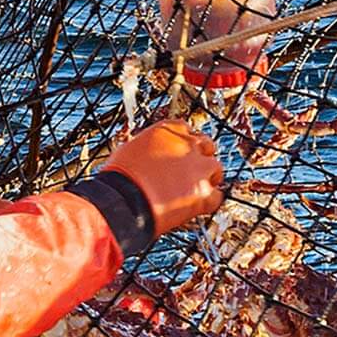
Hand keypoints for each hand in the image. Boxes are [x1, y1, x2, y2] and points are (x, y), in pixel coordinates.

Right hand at [101, 120, 223, 233]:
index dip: (184, 143)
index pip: (186, 129)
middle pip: (206, 145)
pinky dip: (208, 202)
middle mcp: (186, 145)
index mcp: (168, 130)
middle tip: (192, 170)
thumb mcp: (130, 149)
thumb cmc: (120, 177)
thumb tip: (148, 155)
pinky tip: (197, 207)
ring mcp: (198, 168)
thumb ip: (148, 148)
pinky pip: (216, 197)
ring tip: (197, 189)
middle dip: (201, 157)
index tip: (181, 152)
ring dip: (209, 178)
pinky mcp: (203, 192)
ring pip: (216, 169)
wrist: (123, 200)